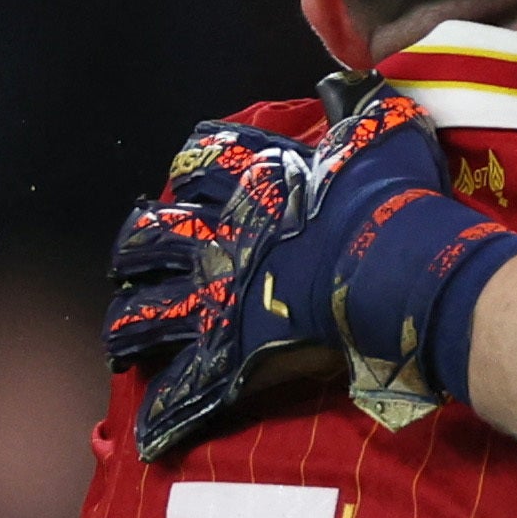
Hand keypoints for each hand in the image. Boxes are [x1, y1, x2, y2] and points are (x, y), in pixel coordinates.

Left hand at [103, 95, 516, 458]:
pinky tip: (153, 430)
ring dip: (129, 323)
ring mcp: (216, 300)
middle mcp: (220, 239)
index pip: (204, 163)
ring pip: (145, 312)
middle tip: (132, 258)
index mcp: (253, 187)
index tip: (182, 181)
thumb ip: (362, 113)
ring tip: (121, 335)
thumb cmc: (392, 204)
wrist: (396, 268)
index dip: (189, 172)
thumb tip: (352, 87)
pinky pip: (181, 391)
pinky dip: (166, 413)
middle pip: (152, 236)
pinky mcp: (224, 355)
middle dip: (137, 246)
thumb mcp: (383, 138)